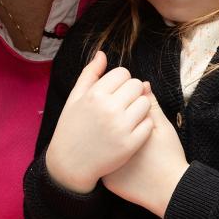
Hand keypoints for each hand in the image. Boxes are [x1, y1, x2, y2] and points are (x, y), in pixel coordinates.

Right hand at [44, 52, 155, 193]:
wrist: (70, 164)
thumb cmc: (71, 128)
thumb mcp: (74, 98)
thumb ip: (89, 74)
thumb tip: (102, 54)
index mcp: (95, 94)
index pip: (123, 73)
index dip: (120, 81)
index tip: (114, 92)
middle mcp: (109, 109)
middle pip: (137, 85)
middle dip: (131, 92)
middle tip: (122, 104)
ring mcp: (121, 127)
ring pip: (146, 103)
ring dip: (139, 107)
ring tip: (127, 115)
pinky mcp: (130, 144)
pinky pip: (148, 124)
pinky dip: (143, 125)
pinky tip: (131, 129)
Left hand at [103, 82, 188, 217]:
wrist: (170, 190)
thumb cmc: (169, 156)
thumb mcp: (163, 127)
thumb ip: (151, 105)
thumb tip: (143, 85)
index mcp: (123, 126)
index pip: (114, 105)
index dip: (124, 105)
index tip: (132, 110)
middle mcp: (109, 145)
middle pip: (103, 123)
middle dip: (112, 119)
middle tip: (127, 125)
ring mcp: (105, 164)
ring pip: (98, 143)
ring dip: (106, 137)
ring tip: (121, 140)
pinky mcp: (106, 179)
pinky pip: (101, 163)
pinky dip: (108, 158)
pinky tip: (122, 158)